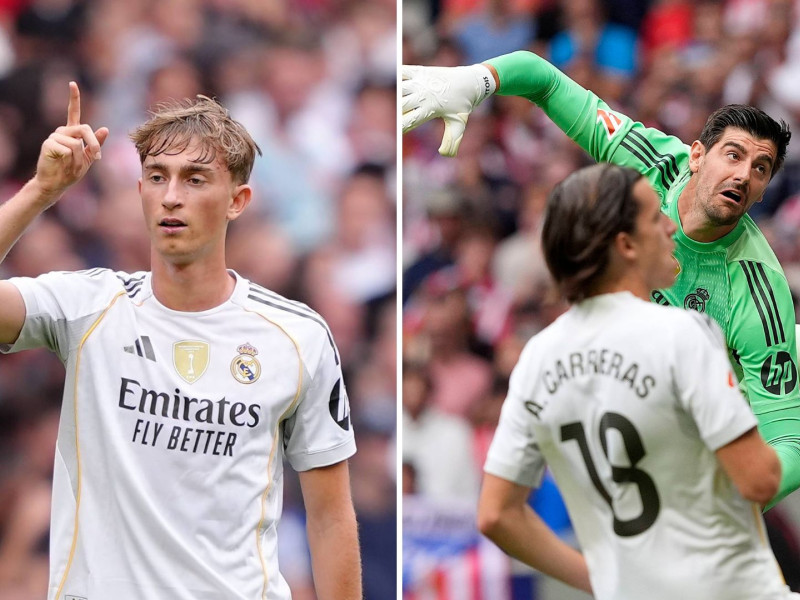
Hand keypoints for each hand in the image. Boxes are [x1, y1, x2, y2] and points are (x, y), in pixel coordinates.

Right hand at [34, 81, 108, 203]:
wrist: (56, 183)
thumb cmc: (71, 171)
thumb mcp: (89, 158)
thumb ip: (96, 144)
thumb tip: (105, 128)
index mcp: (73, 133)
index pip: (73, 112)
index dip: (74, 98)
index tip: (73, 83)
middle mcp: (63, 131)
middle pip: (85, 129)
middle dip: (94, 144)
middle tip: (96, 157)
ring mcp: (54, 136)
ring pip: (76, 143)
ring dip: (79, 158)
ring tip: (70, 164)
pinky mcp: (48, 144)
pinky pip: (68, 149)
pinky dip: (70, 160)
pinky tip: (62, 163)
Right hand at [401, 63, 495, 156]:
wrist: (470, 81)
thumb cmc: (463, 105)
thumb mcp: (458, 125)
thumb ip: (451, 141)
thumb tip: (443, 154)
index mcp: (430, 109)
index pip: (408, 122)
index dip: (398, 128)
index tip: (394, 132)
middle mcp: (423, 95)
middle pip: (400, 106)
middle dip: (395, 113)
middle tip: (391, 119)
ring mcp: (420, 82)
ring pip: (399, 89)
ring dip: (394, 96)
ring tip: (394, 102)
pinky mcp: (420, 71)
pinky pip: (402, 71)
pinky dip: (395, 76)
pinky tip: (394, 84)